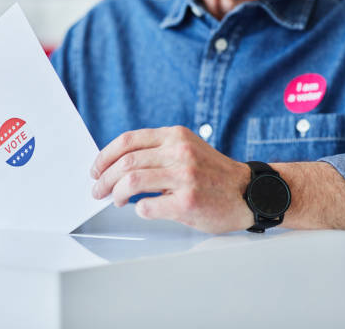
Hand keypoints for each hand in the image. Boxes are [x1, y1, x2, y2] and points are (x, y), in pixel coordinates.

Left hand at [90, 126, 253, 233]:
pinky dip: (138, 209)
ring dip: (116, 193)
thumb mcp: (186, 148)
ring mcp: (184, 176)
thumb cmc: (213, 174)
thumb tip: (116, 164)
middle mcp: (179, 152)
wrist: (248, 192)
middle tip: (98, 190)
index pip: (128, 140)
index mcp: (175, 135)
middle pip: (125, 162)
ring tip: (116, 200)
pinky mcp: (187, 201)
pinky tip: (143, 209)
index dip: (105, 156)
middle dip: (104, 179)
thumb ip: (157, 150)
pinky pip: (147, 206)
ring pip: (131, 182)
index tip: (96, 169)